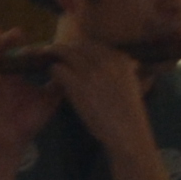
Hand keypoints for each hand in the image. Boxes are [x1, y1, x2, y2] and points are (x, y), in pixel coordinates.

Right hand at [0, 12, 65, 179]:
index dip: (15, 42)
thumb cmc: (26, 122)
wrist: (10, 146)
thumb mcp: (46, 101)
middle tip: (14, 32)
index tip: (24, 33)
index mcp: (10, 76)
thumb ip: (57, 85)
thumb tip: (72, 69)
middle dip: (2, 41)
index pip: (11, 53)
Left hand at [49, 17, 155, 158]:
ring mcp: (91, 72)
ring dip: (55, 56)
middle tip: (55, 54)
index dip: (81, 49)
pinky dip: (53, 72)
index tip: (73, 54)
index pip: (94, 45)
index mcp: (119, 59)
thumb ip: (125, 71)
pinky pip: (58, 69)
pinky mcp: (78, 86)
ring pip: (65, 53)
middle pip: (78, 46)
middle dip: (66, 49)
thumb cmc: (129, 115)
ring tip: (47, 59)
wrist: (128, 133)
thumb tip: (127, 64)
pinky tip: (53, 77)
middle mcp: (105, 61)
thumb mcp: (133, 85)